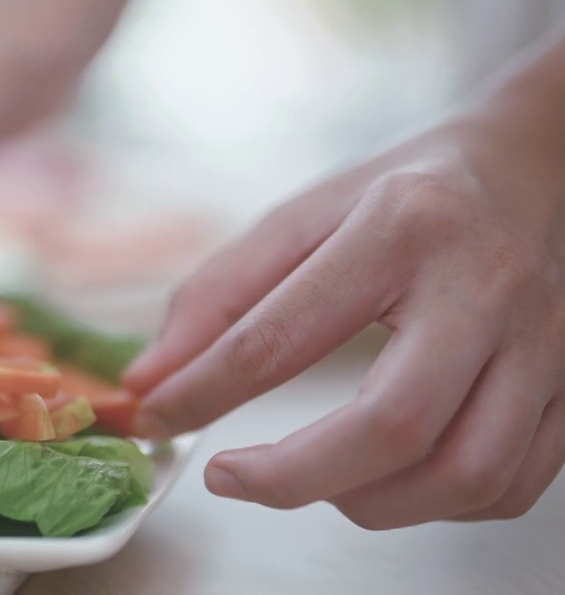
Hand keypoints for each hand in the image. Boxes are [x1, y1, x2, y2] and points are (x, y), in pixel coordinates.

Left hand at [123, 89, 564, 528]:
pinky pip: (509, 486)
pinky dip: (435, 505)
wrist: (536, 167)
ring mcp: (543, 344)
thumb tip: (149, 381)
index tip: (157, 418)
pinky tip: (386, 478)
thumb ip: (220, 295)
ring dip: (367, 501)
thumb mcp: (304, 217)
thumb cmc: (404, 196)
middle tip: (229, 479)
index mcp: (400, 227)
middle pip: (394, 423)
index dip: (204, 391)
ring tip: (310, 479)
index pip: (283, 335)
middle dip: (294, 475)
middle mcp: (482, 287)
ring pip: (464, 472)